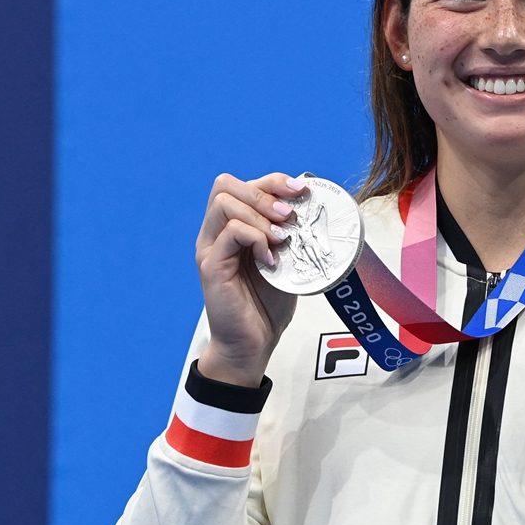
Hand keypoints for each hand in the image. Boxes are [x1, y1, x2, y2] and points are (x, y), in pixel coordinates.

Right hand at [195, 172, 307, 386]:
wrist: (253, 343)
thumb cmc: (268, 303)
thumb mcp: (286, 259)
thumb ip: (290, 233)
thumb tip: (313, 206)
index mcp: (234, 226)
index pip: (244, 184)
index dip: (274, 181)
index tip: (301, 191)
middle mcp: (216, 232)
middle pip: (226, 185)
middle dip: (265, 193)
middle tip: (289, 216)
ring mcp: (210, 248)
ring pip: (225, 204)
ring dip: (260, 215)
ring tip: (282, 238)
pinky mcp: (211, 266)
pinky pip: (230, 233)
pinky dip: (256, 239)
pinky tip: (271, 260)